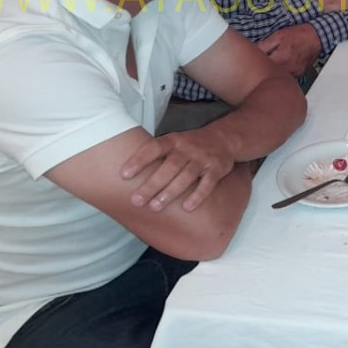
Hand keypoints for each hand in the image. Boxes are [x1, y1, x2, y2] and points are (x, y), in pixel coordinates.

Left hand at [120, 130, 235, 211]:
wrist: (224, 139)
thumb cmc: (190, 146)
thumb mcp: (173, 142)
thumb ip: (156, 155)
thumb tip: (126, 176)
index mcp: (173, 140)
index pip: (153, 148)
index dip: (139, 160)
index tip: (124, 175)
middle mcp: (187, 148)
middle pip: (168, 167)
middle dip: (152, 184)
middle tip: (136, 200)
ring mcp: (202, 159)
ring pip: (186, 176)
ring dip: (170, 192)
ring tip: (155, 206)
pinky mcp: (216, 169)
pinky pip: (207, 184)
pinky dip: (198, 196)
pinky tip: (187, 207)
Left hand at [258, 24, 322, 76]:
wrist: (316, 36)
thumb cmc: (298, 35)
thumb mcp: (278, 36)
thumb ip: (264, 46)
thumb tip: (253, 52)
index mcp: (281, 59)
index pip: (262, 68)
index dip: (255, 65)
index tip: (252, 62)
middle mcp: (289, 69)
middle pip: (270, 76)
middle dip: (264, 71)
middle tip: (261, 64)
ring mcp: (295, 73)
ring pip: (279, 78)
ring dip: (274, 73)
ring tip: (273, 63)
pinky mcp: (300, 74)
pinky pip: (288, 76)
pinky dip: (283, 73)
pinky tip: (283, 65)